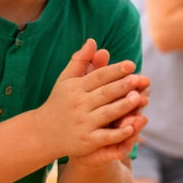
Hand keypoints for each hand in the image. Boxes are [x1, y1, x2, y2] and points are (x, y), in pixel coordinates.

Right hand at [34, 39, 148, 161]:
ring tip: (139, 99)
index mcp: (76, 88)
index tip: (130, 65)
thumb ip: (80, 61)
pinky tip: (132, 129)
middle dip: (121, 86)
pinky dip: (117, 134)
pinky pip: (104, 137)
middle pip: (104, 94)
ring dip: (122, 107)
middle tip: (139, 80)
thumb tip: (93, 41)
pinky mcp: (86, 141)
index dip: (114, 70)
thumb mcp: (65, 80)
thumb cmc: (59, 102)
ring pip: (106, 114)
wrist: (43, 132)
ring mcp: (83, 123)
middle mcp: (79, 104)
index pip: (97, 77)